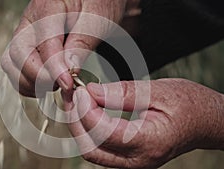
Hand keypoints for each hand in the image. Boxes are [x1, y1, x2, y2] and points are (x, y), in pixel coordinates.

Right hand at [0, 0, 139, 96]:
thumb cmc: (97, 3)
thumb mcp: (98, 18)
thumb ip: (82, 42)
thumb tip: (68, 69)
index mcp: (48, 7)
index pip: (44, 43)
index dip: (55, 68)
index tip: (69, 83)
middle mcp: (30, 21)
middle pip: (18, 55)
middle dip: (38, 77)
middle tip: (63, 84)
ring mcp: (25, 34)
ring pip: (11, 64)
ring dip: (30, 82)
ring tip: (55, 85)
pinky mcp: (26, 45)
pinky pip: (15, 67)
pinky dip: (28, 82)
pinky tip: (47, 84)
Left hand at [63, 78, 223, 168]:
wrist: (206, 122)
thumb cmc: (190, 104)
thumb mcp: (161, 90)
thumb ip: (124, 93)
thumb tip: (91, 91)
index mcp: (150, 143)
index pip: (103, 132)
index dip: (86, 109)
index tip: (81, 88)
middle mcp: (138, 160)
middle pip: (90, 147)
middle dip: (76, 119)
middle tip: (73, 94)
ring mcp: (132, 163)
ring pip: (91, 150)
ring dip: (79, 125)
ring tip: (77, 100)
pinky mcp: (128, 157)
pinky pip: (99, 148)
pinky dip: (88, 129)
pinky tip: (87, 110)